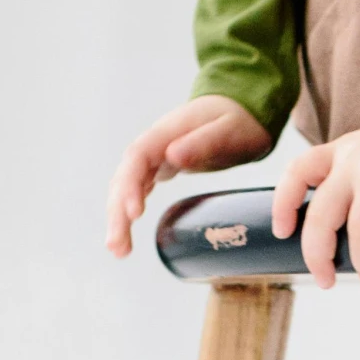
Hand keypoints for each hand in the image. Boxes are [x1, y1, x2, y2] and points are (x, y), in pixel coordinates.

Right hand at [105, 95, 269, 255]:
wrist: (242, 108)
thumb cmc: (239, 120)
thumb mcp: (229, 130)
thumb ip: (203, 142)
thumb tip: (172, 156)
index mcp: (166, 132)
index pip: (138, 158)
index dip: (130, 186)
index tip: (134, 214)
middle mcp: (154, 144)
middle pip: (125, 177)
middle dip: (118, 212)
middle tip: (118, 247)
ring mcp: (155, 155)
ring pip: (127, 186)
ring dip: (119, 218)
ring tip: (119, 251)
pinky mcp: (160, 167)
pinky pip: (137, 189)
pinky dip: (129, 211)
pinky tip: (126, 235)